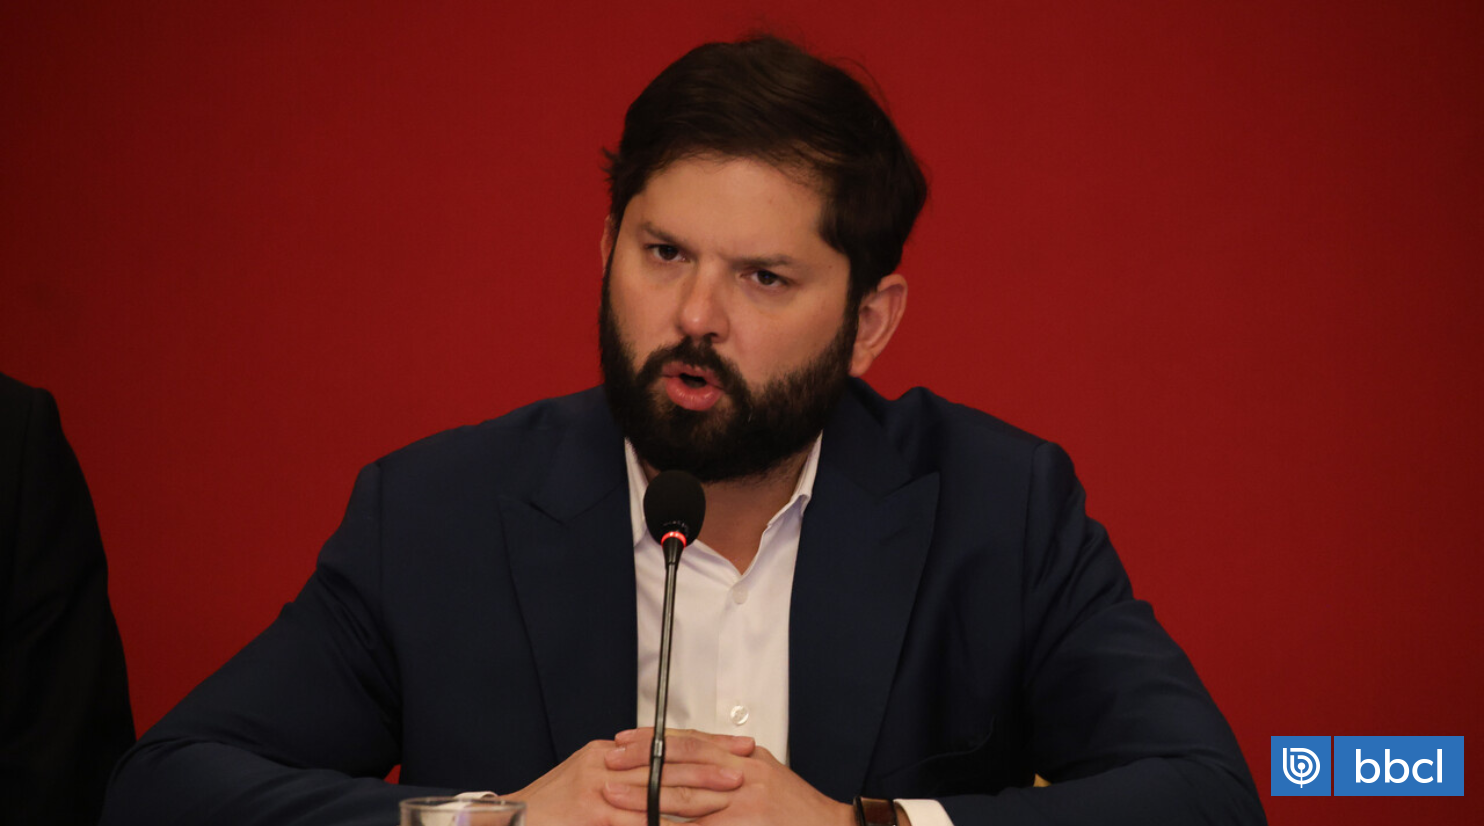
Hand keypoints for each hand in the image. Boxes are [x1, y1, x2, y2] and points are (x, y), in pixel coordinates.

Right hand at [502, 732, 749, 825]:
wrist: (511, 821)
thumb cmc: (549, 806)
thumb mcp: (586, 776)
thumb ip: (623, 774)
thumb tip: (660, 771)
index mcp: (608, 752)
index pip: (664, 743)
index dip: (702, 744)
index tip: (734, 747)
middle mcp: (606, 764)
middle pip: (667, 764)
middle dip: (708, 768)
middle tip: (742, 771)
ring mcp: (599, 790)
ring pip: (657, 793)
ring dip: (695, 799)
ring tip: (726, 800)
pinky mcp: (593, 815)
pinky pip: (638, 822)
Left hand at [603, 729, 853, 825]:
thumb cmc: (797, 809)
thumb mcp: (766, 771)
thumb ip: (733, 760)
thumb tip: (698, 749)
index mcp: (745, 760)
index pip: (691, 744)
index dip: (655, 740)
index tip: (625, 739)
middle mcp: (741, 780)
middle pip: (681, 769)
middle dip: (641, 767)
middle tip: (608, 764)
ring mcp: (741, 810)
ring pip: (683, 804)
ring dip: (643, 801)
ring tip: (612, 797)